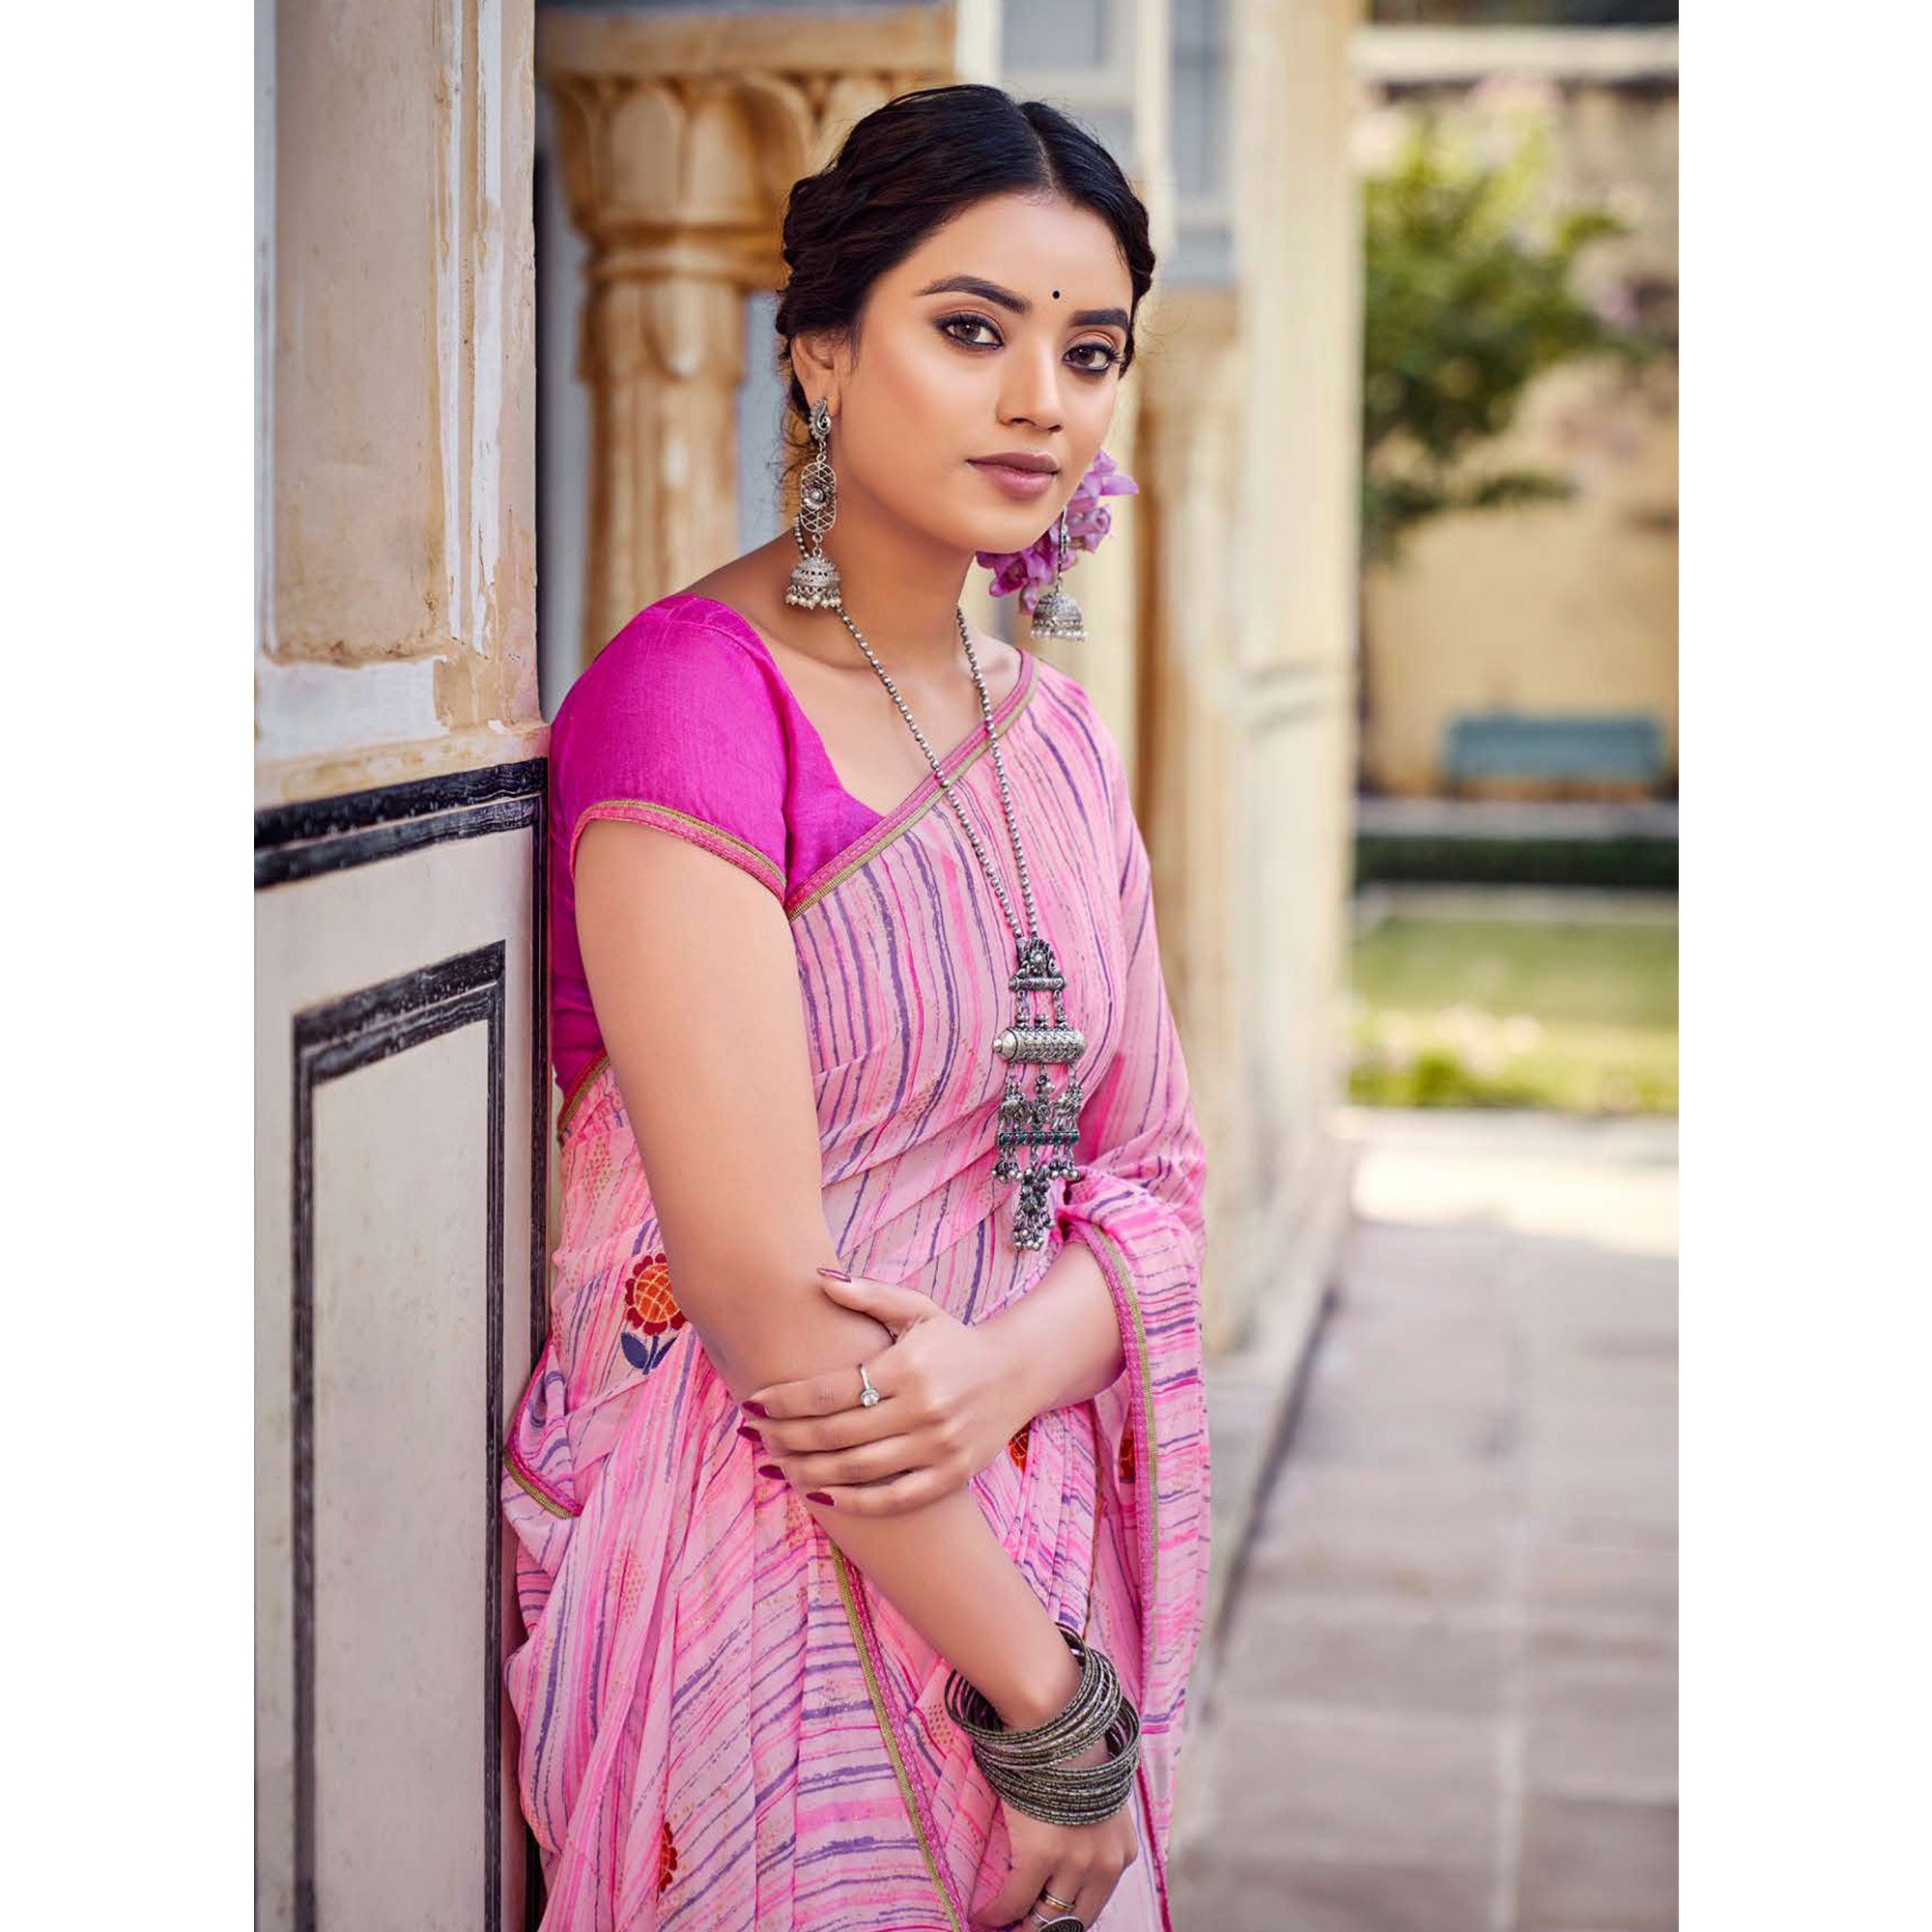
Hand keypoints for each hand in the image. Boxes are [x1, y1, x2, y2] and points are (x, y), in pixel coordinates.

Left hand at [738, 1272, 1034, 1514]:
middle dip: (785, 1437)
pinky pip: (893, 1499)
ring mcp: (939, 1447)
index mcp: (908, 1366)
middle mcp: (924, 1409)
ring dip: (807, 1471)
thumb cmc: (951, 1341)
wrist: (1013, 1375)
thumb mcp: (917, 1308)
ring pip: (858, 1470)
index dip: (785, 1400)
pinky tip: (817, 1494)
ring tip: (773, 1465)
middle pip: (836, 1434)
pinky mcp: (950, 1476)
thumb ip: (868, 1294)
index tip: (752, 1403)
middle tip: (752, 1436)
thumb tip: (820, 1279)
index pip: (831, 1391)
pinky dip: (852, 1502)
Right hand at [973, 1737, 1141, 1930]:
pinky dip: (995, 1913)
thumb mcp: (1096, 1800)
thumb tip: (1067, 1856)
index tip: (1045, 1920)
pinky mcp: (1041, 1855)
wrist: (1053, 1720)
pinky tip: (982, 1914)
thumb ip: (1091, 1833)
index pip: (1095, 1905)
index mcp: (1123, 1852)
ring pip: (1044, 1918)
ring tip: (999, 1927)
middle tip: (1022, 1928)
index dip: (1066, 1916)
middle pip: (1074, 1920)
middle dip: (1046, 1929)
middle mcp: (1106, 1863)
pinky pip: (1013, 1901)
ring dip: (1020, 1926)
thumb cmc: (1069, 1751)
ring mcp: (1075, 1861)